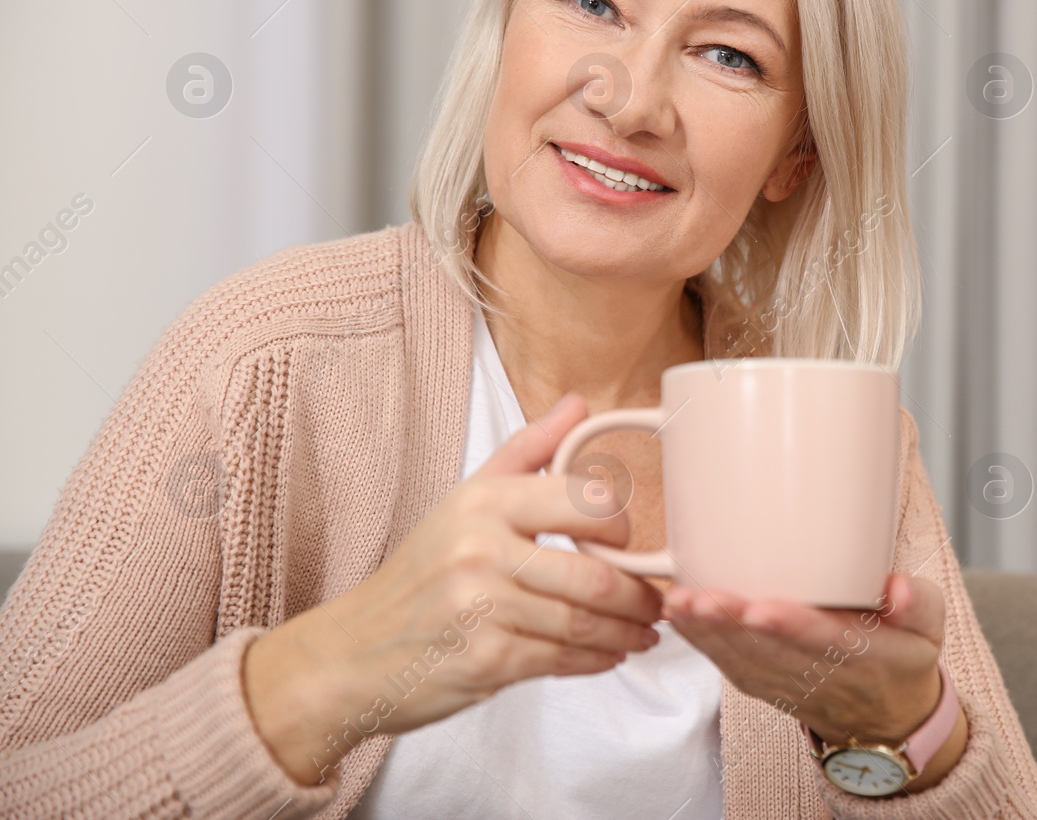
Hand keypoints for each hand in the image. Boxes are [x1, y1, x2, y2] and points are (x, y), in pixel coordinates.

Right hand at [242, 393, 663, 786]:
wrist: (352, 653)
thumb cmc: (420, 575)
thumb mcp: (465, 499)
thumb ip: (528, 451)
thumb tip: (579, 404)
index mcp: (484, 501)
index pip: (586, 501)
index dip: (623, 527)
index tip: (631, 544)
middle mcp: (481, 550)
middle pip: (594, 574)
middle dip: (638, 595)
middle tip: (656, 601)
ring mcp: (481, 609)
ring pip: (583, 623)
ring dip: (626, 632)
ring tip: (643, 631)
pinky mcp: (484, 661)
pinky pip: (561, 660)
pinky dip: (596, 661)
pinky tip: (608, 655)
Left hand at [663, 572, 949, 750]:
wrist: (890, 718)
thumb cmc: (904, 657)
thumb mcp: (930, 627)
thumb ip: (918, 603)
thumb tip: (897, 588)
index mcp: (867, 657)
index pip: (826, 642)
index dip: (792, 626)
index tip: (761, 607)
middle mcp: (823, 676)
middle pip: (772, 652)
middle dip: (732, 626)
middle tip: (700, 598)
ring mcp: (791, 686)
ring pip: (745, 662)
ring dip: (709, 635)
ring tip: (680, 603)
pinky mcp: (768, 688)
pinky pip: (732, 669)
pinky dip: (704, 644)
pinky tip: (680, 617)